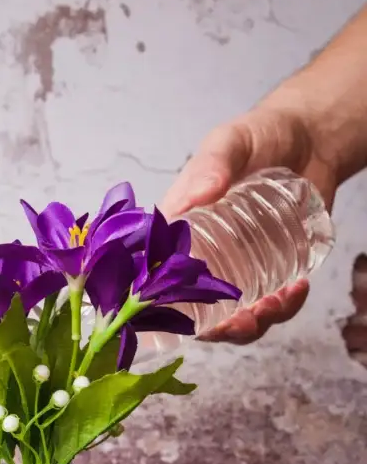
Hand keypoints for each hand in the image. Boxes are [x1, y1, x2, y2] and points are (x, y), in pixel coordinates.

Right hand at [159, 102, 336, 343]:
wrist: (309, 138)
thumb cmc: (258, 136)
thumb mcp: (230, 142)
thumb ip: (212, 164)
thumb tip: (195, 197)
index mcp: (175, 231)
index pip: (154, 277)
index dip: (162, 307)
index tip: (182, 317)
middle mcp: (201, 255)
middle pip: (194, 308)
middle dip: (217, 327)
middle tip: (243, 321)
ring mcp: (236, 265)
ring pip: (233, 313)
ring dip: (252, 323)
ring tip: (277, 302)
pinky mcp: (271, 268)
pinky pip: (270, 301)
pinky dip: (284, 306)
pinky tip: (297, 289)